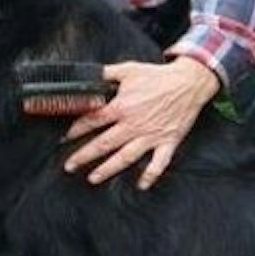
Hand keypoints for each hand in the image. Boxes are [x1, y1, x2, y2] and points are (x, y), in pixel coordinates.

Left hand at [61, 58, 220, 190]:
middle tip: (69, 166)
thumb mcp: (129, 69)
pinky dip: (150, 175)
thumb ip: (106, 73)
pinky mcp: (168, 141)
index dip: (75, 130)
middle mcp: (134, 124)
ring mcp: (151, 135)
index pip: (92, 121)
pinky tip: (141, 185)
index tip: (65, 138)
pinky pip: (159, 163)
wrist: (189, 83)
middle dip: (83, 156)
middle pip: (103, 144)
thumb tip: (88, 75)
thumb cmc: (159, 76)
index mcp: (122, 107)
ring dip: (107, 169)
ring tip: (93, 178)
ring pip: (125, 157)